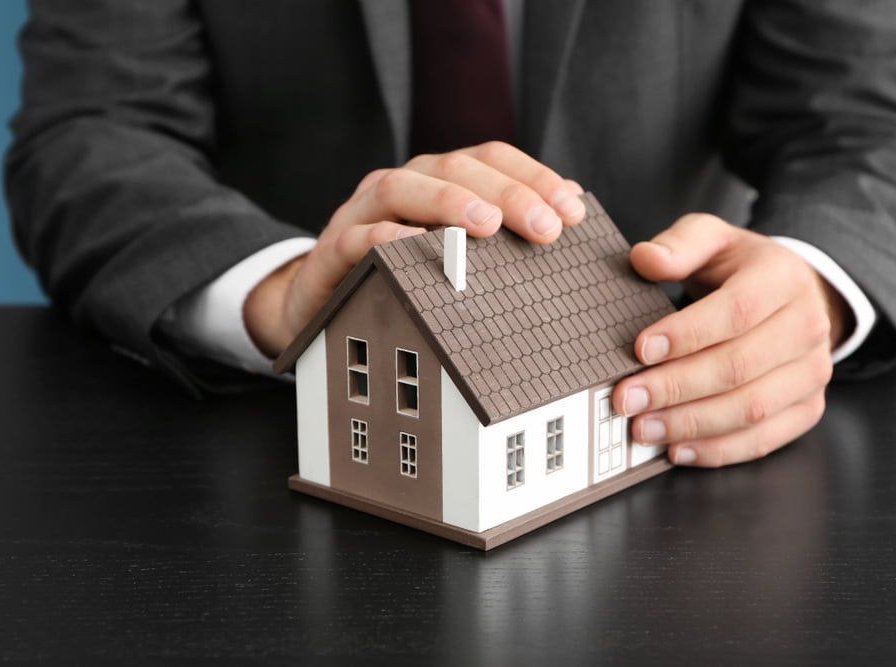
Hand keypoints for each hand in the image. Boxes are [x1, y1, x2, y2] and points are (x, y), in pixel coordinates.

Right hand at [244, 142, 585, 356]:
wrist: (321, 300)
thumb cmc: (400, 274)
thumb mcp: (452, 249)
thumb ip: (501, 229)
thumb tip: (570, 211)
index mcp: (436, 181)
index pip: (490, 158)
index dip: (534, 177)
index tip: (573, 211)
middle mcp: (401, 186)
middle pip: (453, 167)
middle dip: (504, 192)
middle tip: (543, 227)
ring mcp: (362, 213)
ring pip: (400, 188)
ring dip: (447, 202)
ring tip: (486, 226)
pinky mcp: (333, 251)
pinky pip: (356, 238)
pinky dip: (384, 240)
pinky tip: (415, 248)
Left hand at [613, 214, 853, 467]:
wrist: (795, 294)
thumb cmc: (742, 269)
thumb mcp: (713, 240)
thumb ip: (679, 244)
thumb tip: (646, 258)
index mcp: (782, 278)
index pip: (737, 311)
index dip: (687, 334)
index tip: (641, 349)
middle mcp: (807, 326)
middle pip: (738, 366)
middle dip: (675, 387)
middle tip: (626, 398)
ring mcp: (812, 372)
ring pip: (751, 408)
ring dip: (690, 424)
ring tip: (643, 428)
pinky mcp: (807, 407)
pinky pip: (764, 439)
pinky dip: (718, 451)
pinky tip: (676, 449)